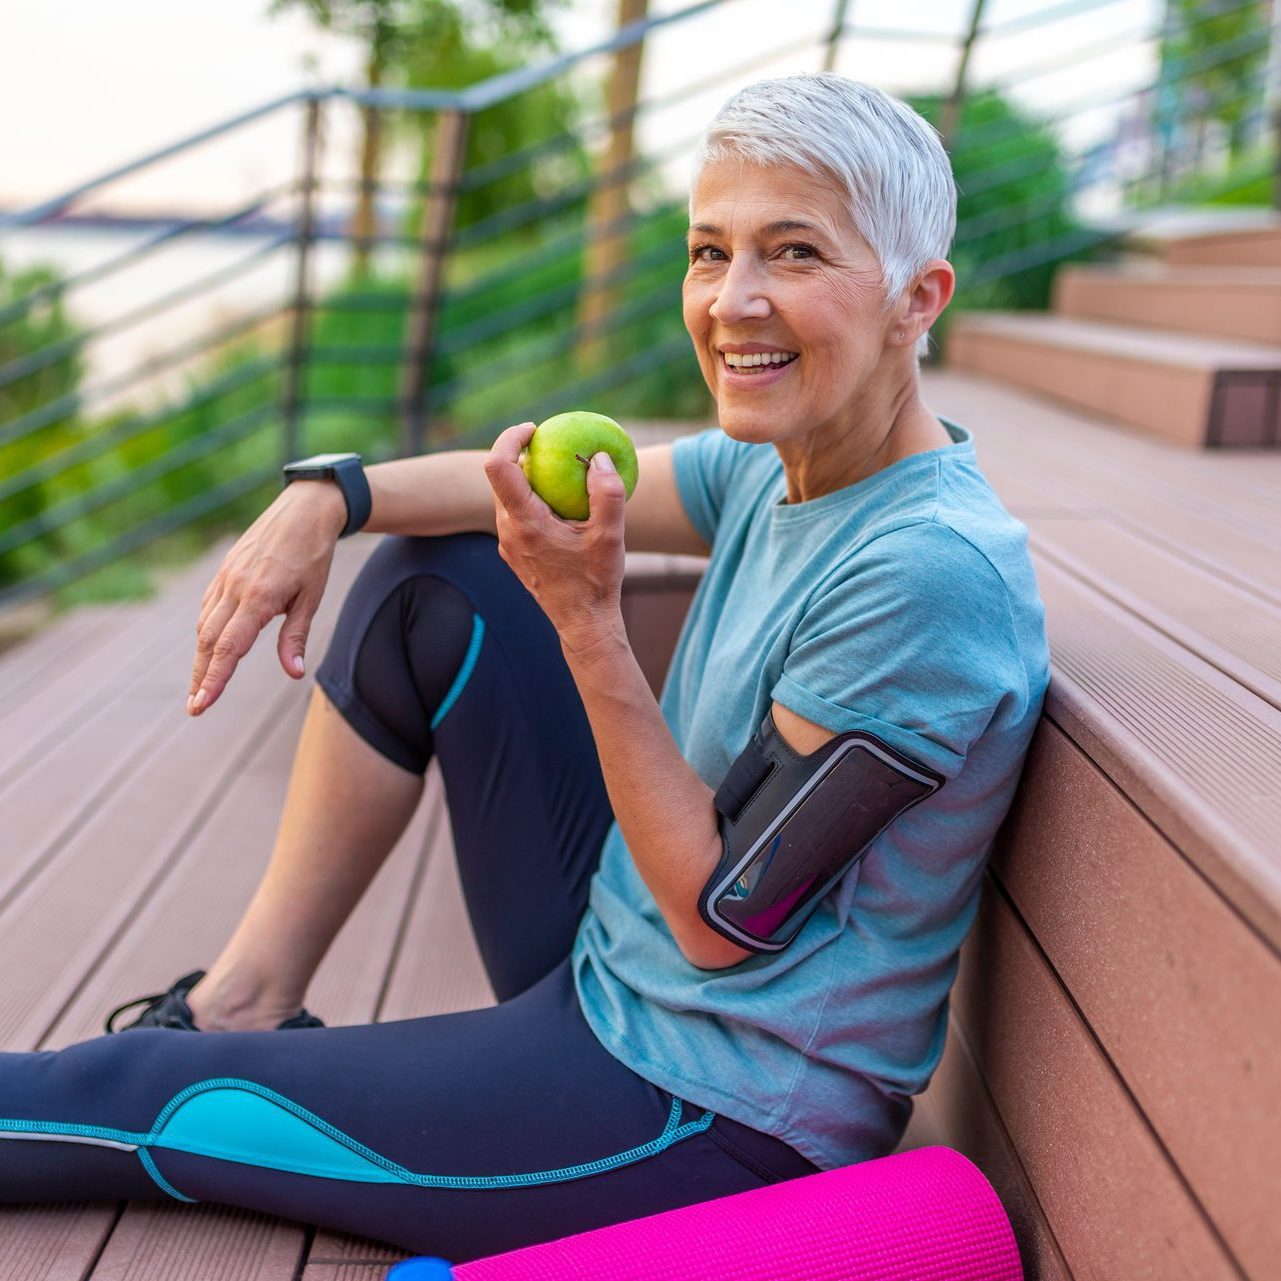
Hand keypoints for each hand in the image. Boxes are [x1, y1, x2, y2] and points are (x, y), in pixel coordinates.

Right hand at [187, 480, 346, 715]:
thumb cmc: (314, 556)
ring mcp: (226, 578)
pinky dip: (207, 631)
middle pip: (210, 641)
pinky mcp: (224, 571)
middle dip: (201, 676)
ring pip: (205, 625)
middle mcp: (235, 588)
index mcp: (258, 598)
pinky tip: (209, 647)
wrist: (304, 510)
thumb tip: (294, 672)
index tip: (201, 704)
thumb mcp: (312, 598)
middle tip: (195, 707)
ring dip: (201, 657)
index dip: (214, 679)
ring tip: (200, 686)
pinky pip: (209, 607)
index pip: (229, 648)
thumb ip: (296, 636)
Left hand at [483, 421, 626, 648]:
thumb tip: (598, 457)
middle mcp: (508, 532)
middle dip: (520, 455)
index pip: (499, 466)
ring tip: (559, 474)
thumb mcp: (611, 535)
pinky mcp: (514, 554)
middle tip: (550, 444)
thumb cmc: (596, 580)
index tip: (534, 429)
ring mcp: (508, 545)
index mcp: (525, 522)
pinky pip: (516, 517)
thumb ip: (607, 492)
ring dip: (527, 480)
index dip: (509, 438)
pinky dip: (532, 501)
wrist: (583, 623)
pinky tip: (561, 506)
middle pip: (500, 479)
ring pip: (507, 499)